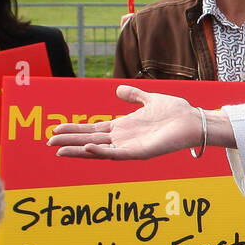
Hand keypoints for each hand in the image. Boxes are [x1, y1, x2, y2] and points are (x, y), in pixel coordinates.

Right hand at [49, 86, 232, 157]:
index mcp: (124, 127)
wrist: (194, 120)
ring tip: (59, 150)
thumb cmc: (176, 112)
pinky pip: (118, 154)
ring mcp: (131, 147)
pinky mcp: (140, 153)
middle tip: (49, 142)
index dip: (75, 130)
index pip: (94, 130)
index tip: (56, 129)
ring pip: (99, 150)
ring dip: (79, 150)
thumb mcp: (150, 100)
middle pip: (90, 140)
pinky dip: (102, 152)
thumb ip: (134, 96)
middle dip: (70, 141)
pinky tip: (88, 148)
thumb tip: (118, 90)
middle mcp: (124, 138)